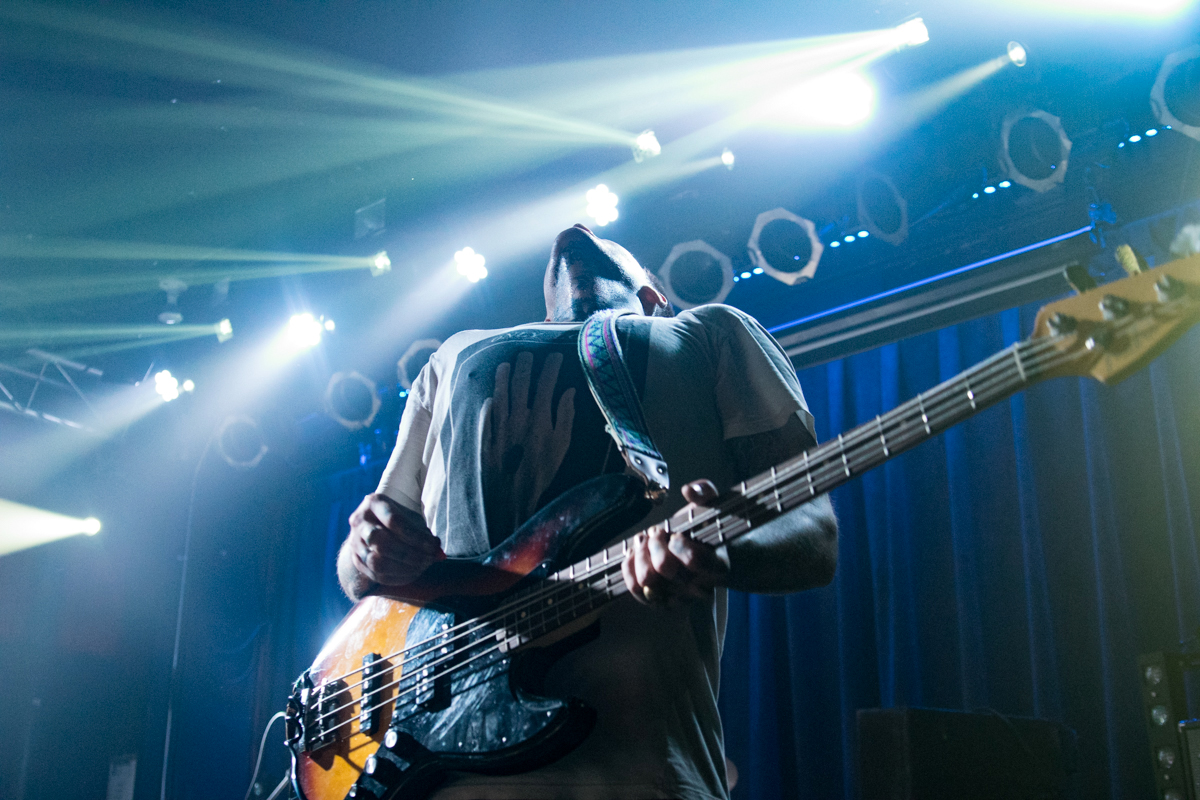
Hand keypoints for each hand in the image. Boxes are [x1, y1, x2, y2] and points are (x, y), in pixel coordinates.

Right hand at [347, 493, 444, 586]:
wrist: (376, 523)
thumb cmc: (400, 520)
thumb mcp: (411, 518)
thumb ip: (425, 535)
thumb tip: (440, 555)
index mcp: (374, 503)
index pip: (394, 521)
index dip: (415, 536)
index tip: (433, 545)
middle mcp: (359, 521)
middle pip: (382, 543)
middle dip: (409, 555)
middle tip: (428, 560)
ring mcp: (354, 541)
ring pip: (376, 562)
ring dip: (403, 569)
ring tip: (422, 567)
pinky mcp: (355, 559)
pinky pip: (375, 575)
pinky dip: (397, 578)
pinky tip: (412, 574)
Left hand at [479, 351, 575, 530]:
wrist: (512, 496)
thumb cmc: (542, 472)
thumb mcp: (561, 445)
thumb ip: (565, 416)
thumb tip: (568, 392)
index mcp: (540, 418)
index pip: (546, 384)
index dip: (551, 367)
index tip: (555, 356)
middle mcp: (519, 416)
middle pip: (522, 383)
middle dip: (526, 365)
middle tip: (527, 354)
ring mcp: (500, 425)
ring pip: (502, 393)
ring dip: (504, 377)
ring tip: (506, 365)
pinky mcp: (487, 435)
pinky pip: (487, 412)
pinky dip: (490, 401)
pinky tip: (491, 395)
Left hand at [622, 480, 729, 606]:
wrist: (709, 560)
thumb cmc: (708, 532)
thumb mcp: (714, 507)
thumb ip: (706, 493)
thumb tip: (688, 491)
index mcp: (716, 566)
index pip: (694, 561)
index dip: (679, 544)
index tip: (676, 533)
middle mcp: (698, 587)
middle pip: (665, 568)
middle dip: (655, 544)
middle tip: (657, 532)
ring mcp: (677, 596)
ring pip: (647, 580)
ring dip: (640, 555)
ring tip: (644, 540)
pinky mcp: (660, 600)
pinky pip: (636, 590)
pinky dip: (629, 568)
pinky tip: (633, 553)